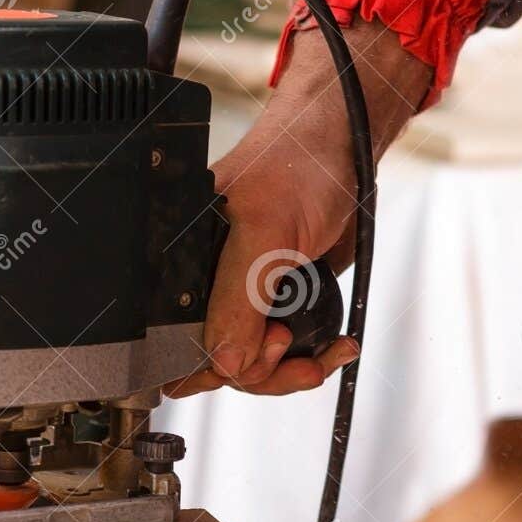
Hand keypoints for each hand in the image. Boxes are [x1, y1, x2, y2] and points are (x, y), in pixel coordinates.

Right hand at [167, 19, 431, 397]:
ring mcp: (239, 298)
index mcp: (180, 266)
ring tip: (321, 355)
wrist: (345, 150)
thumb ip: (240, 297)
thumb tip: (227, 362)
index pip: (176, 344)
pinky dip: (307, 357)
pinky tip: (332, 347)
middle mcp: (204, 286)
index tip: (258, 355)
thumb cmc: (296, 164)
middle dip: (258, 371)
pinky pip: (277, 353)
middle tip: (287, 347)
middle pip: (214, 364)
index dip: (214, 364)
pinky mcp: (272, 302)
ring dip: (288, 371)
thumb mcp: (265, 231)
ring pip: (248, 365)